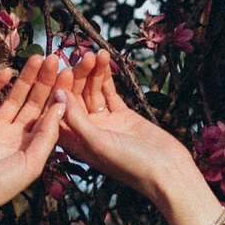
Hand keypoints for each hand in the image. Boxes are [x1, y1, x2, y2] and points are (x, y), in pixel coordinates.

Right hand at [0, 54, 68, 221]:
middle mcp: (13, 136)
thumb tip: (61, 104)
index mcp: (30, 147)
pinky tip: (8, 72)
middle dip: (43, 81)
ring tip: (36, 58)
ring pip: (12, 98)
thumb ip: (47, 134)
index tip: (68, 73)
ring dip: (24, 79)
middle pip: (33, 103)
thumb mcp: (31, 163)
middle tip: (53, 58)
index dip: (58, 94)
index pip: (48, 116)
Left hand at [54, 51, 198, 209]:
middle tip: (82, 55)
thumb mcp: (98, 142)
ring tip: (96, 53)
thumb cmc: (130, 165)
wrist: (167, 171)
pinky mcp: (122, 116)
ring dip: (92, 73)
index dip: (58, 89)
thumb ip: (76, 118)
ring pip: (92, 92)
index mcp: (74, 143)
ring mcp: (104, 123)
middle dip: (77, 76)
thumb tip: (57, 92)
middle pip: (74, 98)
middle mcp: (85, 132)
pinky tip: (104, 58)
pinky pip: (109, 93)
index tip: (61, 68)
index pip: (58, 112)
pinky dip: (106, 77)